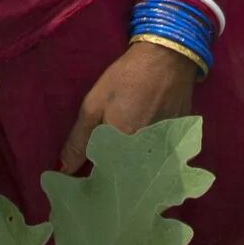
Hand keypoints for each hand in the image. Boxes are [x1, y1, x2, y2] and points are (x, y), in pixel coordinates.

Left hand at [60, 41, 200, 173]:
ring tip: (124, 173)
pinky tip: (144, 158)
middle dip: (114, 185)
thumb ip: (78, 141)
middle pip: (127, 183)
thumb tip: (63, 170)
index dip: (94, 185)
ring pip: (145, 176)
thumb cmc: (125, 78)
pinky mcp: (180, 146)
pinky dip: (150, 166)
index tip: (86, 186)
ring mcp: (166, 152)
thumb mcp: (93, 105)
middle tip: (105, 177)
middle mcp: (146, 156)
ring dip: (133, 178)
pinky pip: (161, 166)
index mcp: (121, 147)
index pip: (104, 181)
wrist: (167, 59)